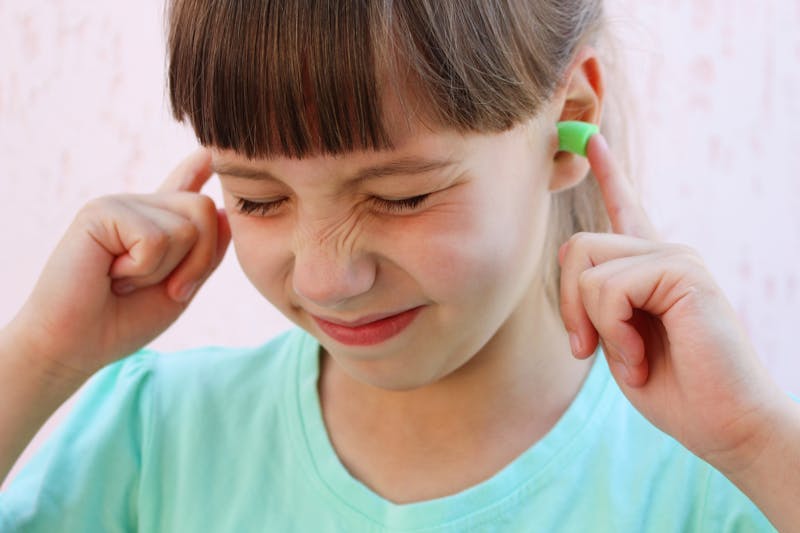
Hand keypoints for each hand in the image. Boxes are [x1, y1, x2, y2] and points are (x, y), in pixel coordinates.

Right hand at [6, 149, 230, 379]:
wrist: (75, 345)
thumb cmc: (122, 321)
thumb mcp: (179, 288)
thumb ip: (204, 253)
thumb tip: (222, 212)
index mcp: (155, 225)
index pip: (181, 187)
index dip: (196, 169)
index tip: (207, 153)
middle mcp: (139, 207)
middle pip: (205, 210)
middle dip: (198, 261)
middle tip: (162, 288)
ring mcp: (120, 204)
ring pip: (187, 227)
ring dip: (165, 270)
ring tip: (126, 280)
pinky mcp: (102, 211)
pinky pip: (155, 239)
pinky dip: (141, 270)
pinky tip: (111, 275)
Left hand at [558, 134, 781, 471]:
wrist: (726, 426)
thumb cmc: (674, 390)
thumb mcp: (618, 341)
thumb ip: (598, 300)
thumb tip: (576, 261)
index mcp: (650, 268)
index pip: (625, 209)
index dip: (608, 173)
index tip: (591, 138)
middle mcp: (663, 252)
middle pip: (576, 248)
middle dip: (567, 304)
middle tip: (587, 348)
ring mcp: (676, 256)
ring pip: (586, 267)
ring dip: (594, 325)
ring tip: (630, 358)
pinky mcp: (683, 271)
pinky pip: (608, 289)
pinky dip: (611, 332)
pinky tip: (639, 359)